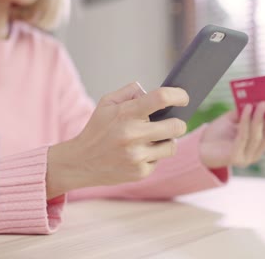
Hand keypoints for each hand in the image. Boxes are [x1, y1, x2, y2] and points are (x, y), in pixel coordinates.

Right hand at [46, 82, 188, 197]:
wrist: (80, 162)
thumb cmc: (97, 130)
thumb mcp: (106, 103)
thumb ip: (130, 91)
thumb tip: (151, 91)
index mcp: (126, 114)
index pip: (161, 98)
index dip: (178, 96)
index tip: (184, 98)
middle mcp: (133, 135)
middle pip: (176, 126)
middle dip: (178, 123)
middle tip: (172, 122)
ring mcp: (137, 156)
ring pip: (172, 146)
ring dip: (166, 141)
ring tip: (151, 139)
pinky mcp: (140, 172)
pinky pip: (159, 161)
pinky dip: (152, 156)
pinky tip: (137, 154)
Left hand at [199, 102, 264, 168]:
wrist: (199, 147)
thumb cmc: (217, 133)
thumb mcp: (232, 120)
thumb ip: (243, 113)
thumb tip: (254, 100)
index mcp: (256, 147)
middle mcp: (254, 155)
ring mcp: (245, 158)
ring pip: (255, 136)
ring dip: (257, 118)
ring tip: (256, 104)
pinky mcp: (235, 158)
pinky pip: (243, 137)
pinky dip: (246, 122)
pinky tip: (245, 110)